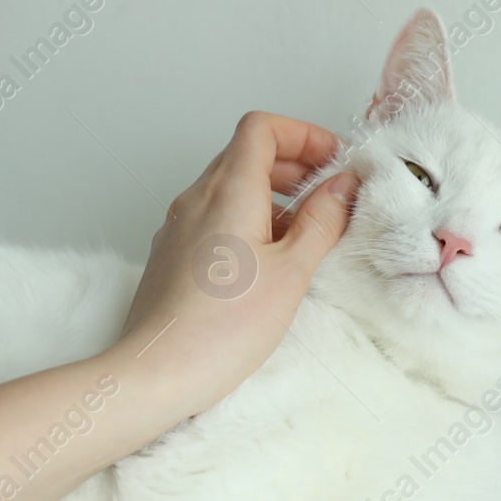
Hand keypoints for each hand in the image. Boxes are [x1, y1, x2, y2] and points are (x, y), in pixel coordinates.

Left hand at [0, 112, 355, 500]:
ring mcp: (177, 226)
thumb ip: (321, 221)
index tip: (333, 162)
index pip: (262, 128)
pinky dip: (244, 220)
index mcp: (228, 191)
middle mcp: (196, 199)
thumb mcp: (292, 272)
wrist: (157, 372)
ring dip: (269, 196)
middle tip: (327, 196)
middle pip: (245, 154)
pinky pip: (211, 218)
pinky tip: (265, 263)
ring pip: (227, 187)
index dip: (302, 134)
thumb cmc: (223, 328)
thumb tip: (342, 186)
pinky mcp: (170, 255)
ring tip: (302, 235)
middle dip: (292, 164)